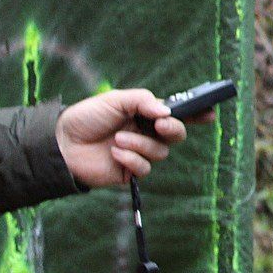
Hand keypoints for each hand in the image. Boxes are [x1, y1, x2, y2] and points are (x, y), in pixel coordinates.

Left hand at [56, 88, 191, 187]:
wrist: (62, 143)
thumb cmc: (87, 117)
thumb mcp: (116, 100)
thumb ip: (144, 101)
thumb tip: (167, 113)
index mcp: (145, 115)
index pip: (176, 115)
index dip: (196, 114)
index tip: (210, 112)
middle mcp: (146, 134)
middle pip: (176, 135)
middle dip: (173, 130)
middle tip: (161, 125)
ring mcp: (139, 154)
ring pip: (160, 152)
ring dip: (141, 144)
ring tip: (118, 140)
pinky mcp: (130, 172)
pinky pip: (144, 168)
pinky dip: (131, 159)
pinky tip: (115, 153)